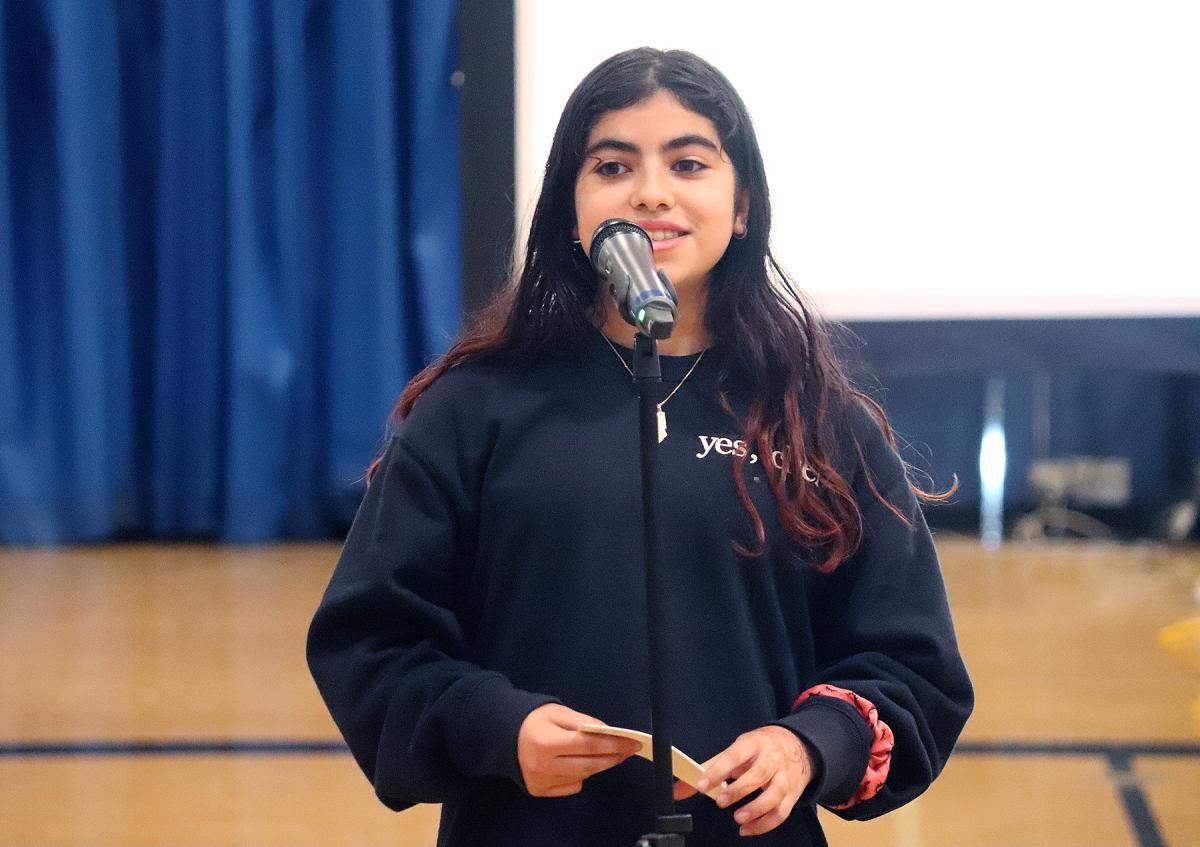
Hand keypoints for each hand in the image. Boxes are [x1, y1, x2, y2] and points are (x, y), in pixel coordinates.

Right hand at [516, 704, 641, 797]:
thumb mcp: (558, 712)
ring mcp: (541, 781)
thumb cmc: (533, 719)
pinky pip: (571, 786)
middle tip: (628, 750)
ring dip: (599, 766)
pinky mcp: (539, 791)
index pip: (587, 746)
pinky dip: (581, 775)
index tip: (632, 742)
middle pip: (587, 765)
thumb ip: (583, 722)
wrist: (503, 735)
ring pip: (582, 776)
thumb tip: (608, 733)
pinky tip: (582, 763)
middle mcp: (542, 766)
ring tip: (612, 755)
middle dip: (612, 757)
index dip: (613, 745)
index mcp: (546, 742)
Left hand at [674, 726, 813, 836]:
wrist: (796, 746)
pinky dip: (765, 824)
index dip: (717, 771)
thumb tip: (679, 790)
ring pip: (775, 794)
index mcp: (752, 744)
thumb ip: (708, 769)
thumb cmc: (758, 750)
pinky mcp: (792, 794)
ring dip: (756, 809)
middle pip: (759, 774)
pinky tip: (747, 829)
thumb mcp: (735, 752)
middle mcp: (771, 758)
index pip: (734, 756)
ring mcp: (784, 777)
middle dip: (739, 790)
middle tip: (720, 802)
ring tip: (738, 819)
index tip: (701, 785)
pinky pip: (781, 812)